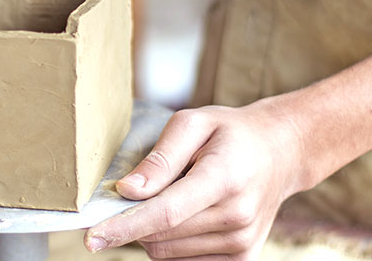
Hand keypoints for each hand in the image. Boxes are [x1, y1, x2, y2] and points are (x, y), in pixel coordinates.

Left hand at [85, 100, 304, 259]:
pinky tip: (185, 215)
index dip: (124, 227)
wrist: (280, 152)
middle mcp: (236, 217)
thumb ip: (160, 158)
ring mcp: (241, 243)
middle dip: (134, 221)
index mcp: (223, 178)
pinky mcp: (242, 258)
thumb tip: (126, 191)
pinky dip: (171, 241)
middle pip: (160, 236)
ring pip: (167, 253)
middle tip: (139, 192)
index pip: (165, 213)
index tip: (91, 239)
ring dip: (153, 232)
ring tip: (175, 196)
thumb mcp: (193, 124)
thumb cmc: (230, 133)